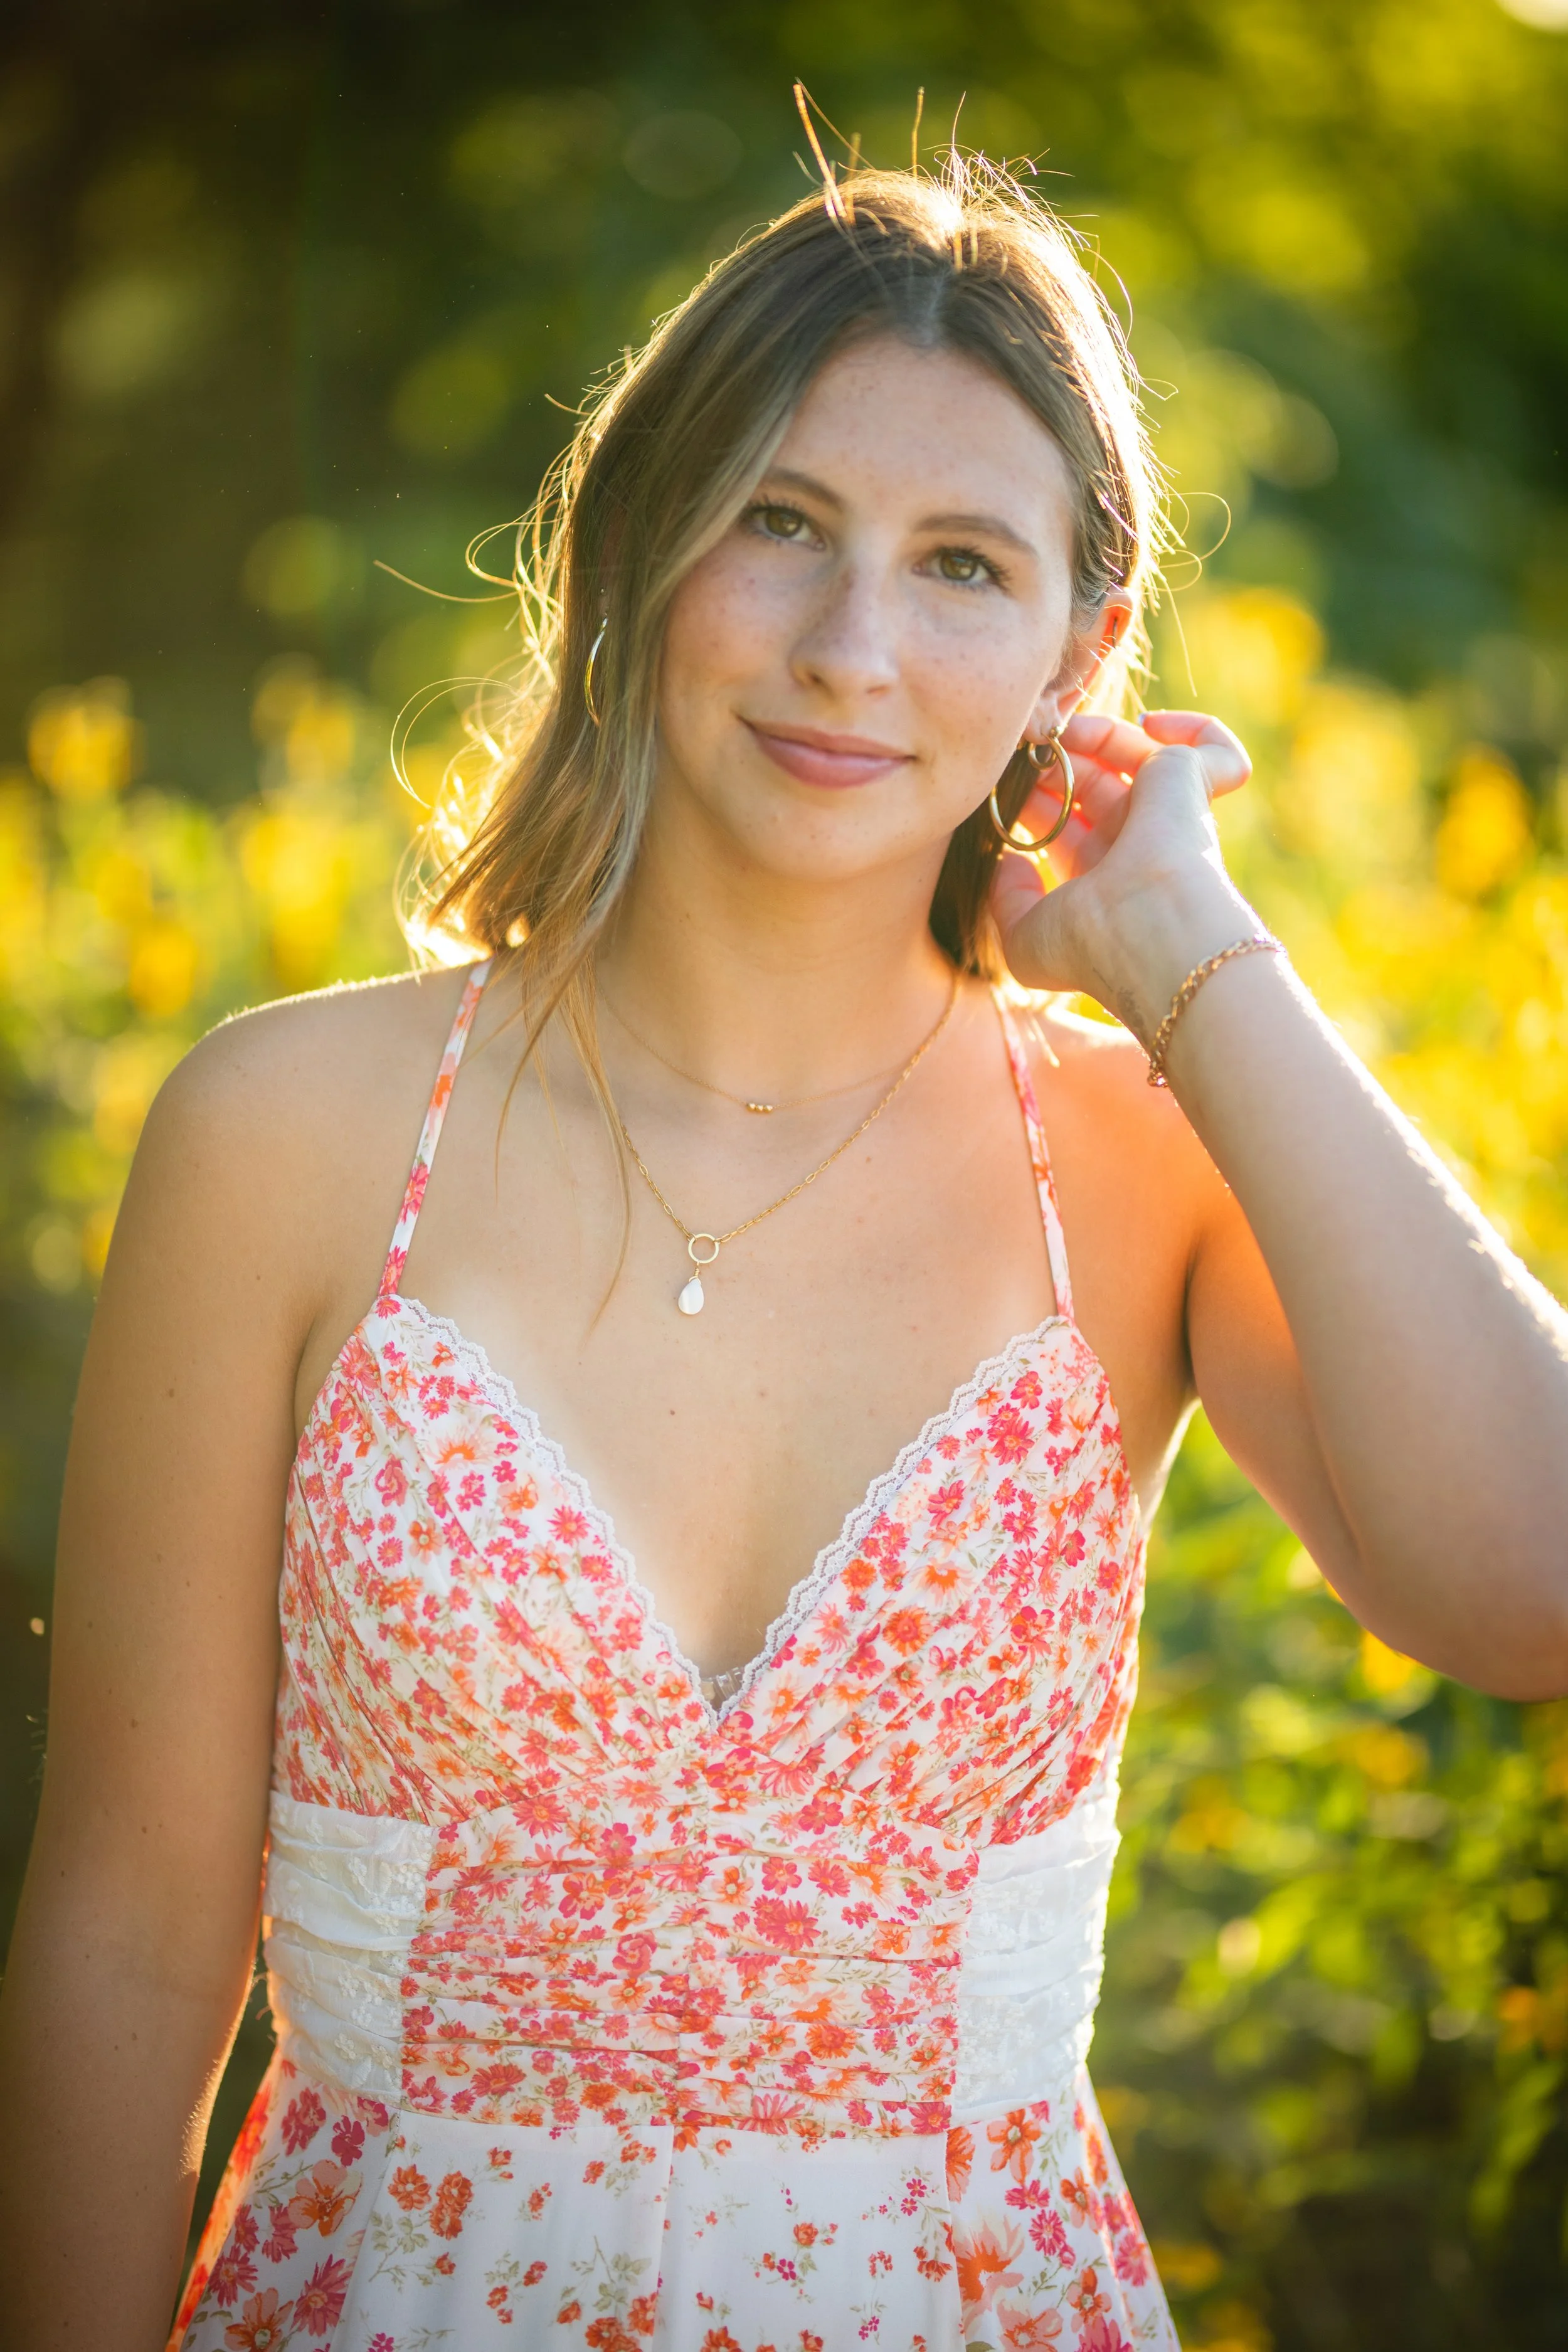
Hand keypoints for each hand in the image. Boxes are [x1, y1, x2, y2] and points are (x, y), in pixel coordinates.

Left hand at [992, 709, 1257, 1042]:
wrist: (1145, 927)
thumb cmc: (1089, 944)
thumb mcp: (1026, 940)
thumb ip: (1007, 903)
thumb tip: (1008, 862)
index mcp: (1108, 882)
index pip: (1071, 829)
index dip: (1037, 803)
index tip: (1004, 789)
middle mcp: (1143, 847)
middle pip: (1098, 786)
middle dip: (1056, 764)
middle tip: (1024, 755)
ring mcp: (1172, 815)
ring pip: (1140, 756)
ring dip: (1096, 735)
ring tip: (1059, 733)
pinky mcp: (1193, 782)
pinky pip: (1214, 750)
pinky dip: (1193, 728)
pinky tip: (1150, 726)